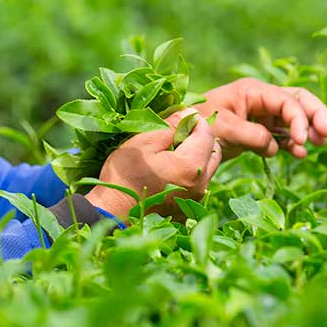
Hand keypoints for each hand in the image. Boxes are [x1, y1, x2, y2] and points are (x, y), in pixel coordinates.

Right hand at [85, 108, 221, 219]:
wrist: (112, 212)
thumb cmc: (124, 175)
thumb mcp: (144, 142)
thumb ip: (171, 126)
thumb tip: (189, 114)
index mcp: (191, 166)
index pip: (207, 133)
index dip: (195, 120)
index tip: (179, 116)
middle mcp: (200, 185)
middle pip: (213, 152)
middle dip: (200, 138)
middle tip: (177, 133)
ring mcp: (195, 200)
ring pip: (207, 169)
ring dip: (195, 156)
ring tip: (171, 152)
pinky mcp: (187, 209)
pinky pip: (197, 185)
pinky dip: (189, 174)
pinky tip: (169, 172)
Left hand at [196, 77, 326, 159]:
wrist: (183, 135)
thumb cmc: (199, 123)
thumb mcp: (222, 127)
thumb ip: (250, 135)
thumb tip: (274, 146)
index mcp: (254, 91)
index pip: (287, 101)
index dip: (299, 119)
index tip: (303, 140)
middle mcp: (262, 99)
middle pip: (298, 102)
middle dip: (316, 115)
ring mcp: (262, 115)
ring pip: (294, 119)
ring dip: (306, 132)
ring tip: (316, 147)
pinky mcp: (259, 131)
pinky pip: (282, 135)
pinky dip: (292, 143)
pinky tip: (299, 154)